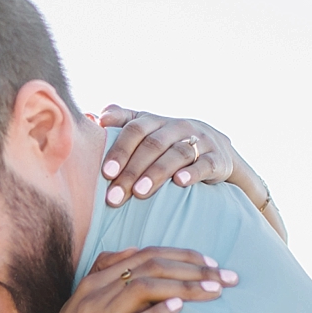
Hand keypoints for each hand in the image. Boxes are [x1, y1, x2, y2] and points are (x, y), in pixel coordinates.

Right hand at [10, 248, 235, 312]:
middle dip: (194, 267)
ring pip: (145, 287)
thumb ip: (104, 284)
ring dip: (186, 286)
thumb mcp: (80, 312)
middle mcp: (93, 296)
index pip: (143, 255)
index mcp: (91, 284)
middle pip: (150, 265)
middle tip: (227, 276)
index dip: (182, 255)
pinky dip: (159, 312)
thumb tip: (132, 255)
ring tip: (215, 291)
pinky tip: (182, 308)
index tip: (211, 264)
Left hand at [97, 107, 239, 207]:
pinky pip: (205, 164)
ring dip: (157, 173)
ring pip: (177, 154)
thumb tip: (95, 117)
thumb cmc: (170, 143)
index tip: (106, 173)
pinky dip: (192, 172)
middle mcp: (178, 127)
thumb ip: (123, 121)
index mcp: (157, 121)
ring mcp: (200, 141)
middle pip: (153, 145)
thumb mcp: (148, 130)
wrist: (217, 152)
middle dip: (132, 170)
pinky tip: (180, 182)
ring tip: (141, 192)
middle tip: (115, 195)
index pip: (135, 129)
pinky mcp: (217, 159)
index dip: (120, 149)